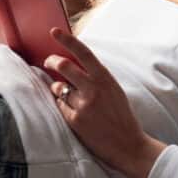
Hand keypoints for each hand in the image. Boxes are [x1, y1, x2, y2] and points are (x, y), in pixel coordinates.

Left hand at [44, 27, 165, 177]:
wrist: (129, 146)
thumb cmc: (121, 116)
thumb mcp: (114, 90)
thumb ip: (96, 78)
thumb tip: (73, 64)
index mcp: (106, 79)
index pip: (84, 53)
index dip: (67, 40)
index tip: (54, 31)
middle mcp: (94, 89)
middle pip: (63, 66)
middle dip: (52, 61)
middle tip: (48, 61)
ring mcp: (84, 105)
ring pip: (58, 87)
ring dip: (58, 88)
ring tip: (67, 95)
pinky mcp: (76, 120)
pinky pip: (60, 106)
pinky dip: (62, 107)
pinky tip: (74, 113)